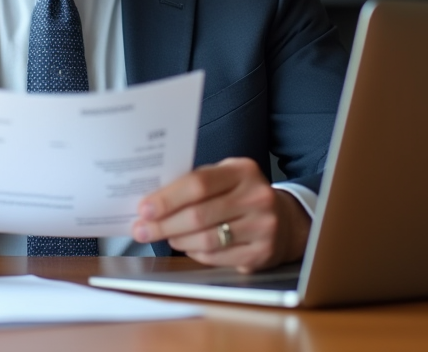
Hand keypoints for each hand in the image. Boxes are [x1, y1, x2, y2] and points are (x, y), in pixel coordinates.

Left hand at [130, 157, 309, 272]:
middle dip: (164, 224)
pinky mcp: (261, 253)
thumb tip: (152, 198)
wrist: (285, 220)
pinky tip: (186, 246)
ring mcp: (262, 227)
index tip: (144, 208)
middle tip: (141, 229)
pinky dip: (195, 253)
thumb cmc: (242, 195)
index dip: (167, 198)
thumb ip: (195, 182)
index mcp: (243, 171)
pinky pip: (216, 257)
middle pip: (199, 215)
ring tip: (163, 236)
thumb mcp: (226, 176)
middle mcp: (257, 197)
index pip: (199, 183)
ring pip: (206, 240)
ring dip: (177, 240)